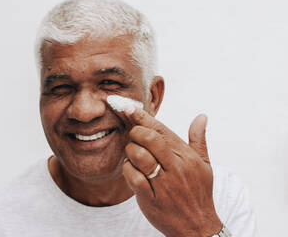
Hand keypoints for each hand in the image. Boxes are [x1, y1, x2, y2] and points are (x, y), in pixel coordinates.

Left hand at [122, 106, 221, 236]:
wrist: (198, 226)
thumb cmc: (199, 192)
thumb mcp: (204, 165)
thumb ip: (198, 140)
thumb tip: (201, 117)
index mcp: (186, 156)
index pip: (161, 129)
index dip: (142, 116)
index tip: (127, 107)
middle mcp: (176, 167)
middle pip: (149, 138)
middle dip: (134, 132)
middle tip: (132, 136)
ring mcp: (164, 184)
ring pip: (139, 155)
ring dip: (130, 151)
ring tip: (133, 154)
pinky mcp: (151, 198)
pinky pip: (133, 177)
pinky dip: (128, 170)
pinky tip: (131, 170)